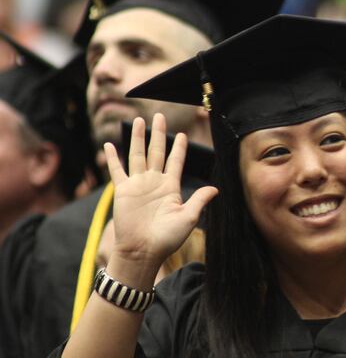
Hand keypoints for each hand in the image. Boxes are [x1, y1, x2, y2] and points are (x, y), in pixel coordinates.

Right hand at [104, 114, 217, 269]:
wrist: (142, 251)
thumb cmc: (167, 238)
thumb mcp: (188, 217)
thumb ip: (199, 200)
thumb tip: (215, 189)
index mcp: (171, 187)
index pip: (176, 161)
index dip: (179, 148)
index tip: (183, 134)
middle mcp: (154, 182)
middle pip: (157, 151)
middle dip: (159, 134)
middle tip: (160, 115)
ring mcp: (138, 185)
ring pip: (138, 155)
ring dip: (138, 138)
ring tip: (139, 120)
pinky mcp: (123, 191)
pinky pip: (117, 170)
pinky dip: (112, 158)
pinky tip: (109, 145)